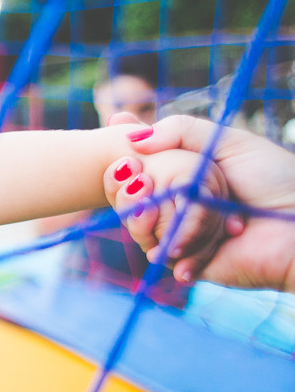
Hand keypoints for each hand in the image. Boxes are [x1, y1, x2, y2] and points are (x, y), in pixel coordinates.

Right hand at [104, 113, 294, 291]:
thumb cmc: (274, 177)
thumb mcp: (227, 140)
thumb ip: (180, 130)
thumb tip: (134, 138)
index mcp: (185, 177)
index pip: (139, 171)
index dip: (122, 163)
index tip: (117, 147)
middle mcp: (180, 206)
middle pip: (129, 201)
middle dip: (122, 188)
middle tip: (130, 172)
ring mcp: (182, 235)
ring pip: (137, 226)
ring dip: (137, 212)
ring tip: (149, 198)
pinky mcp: (188, 262)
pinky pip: (160, 252)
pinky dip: (164, 240)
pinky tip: (172, 235)